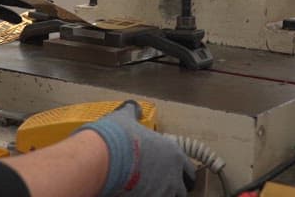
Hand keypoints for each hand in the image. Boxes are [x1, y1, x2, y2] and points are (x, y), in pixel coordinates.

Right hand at [76, 100, 195, 196]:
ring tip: (149, 190)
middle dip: (175, 189)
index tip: (174, 174)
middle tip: (162, 186)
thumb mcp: (126, 118)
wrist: (104, 156)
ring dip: (162, 194)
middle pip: (183, 190)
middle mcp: (173, 175)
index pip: (189, 170)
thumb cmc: (118, 135)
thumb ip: (132, 112)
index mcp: (173, 154)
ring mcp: (162, 191)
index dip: (182, 173)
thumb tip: (133, 106)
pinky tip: (136, 193)